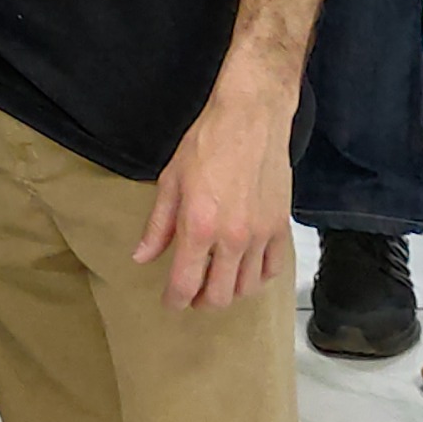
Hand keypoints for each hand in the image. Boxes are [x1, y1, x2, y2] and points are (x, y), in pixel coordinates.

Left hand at [133, 88, 293, 309]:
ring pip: (246, 288)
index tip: (170, 302)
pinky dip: (258, 277)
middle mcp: (231, 239)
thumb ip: (158, 225)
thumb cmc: (207, 143)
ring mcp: (260, 235)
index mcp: (198, 227)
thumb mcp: (171, 181)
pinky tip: (245, 268)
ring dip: (228, 292)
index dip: (174, 301)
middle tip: (191, 294)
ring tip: (216, 281)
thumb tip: (141, 257)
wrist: (251, 118)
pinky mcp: (281, 227)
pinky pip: (272, 269)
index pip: (184, 284)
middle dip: (200, 302)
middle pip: (218, 296)